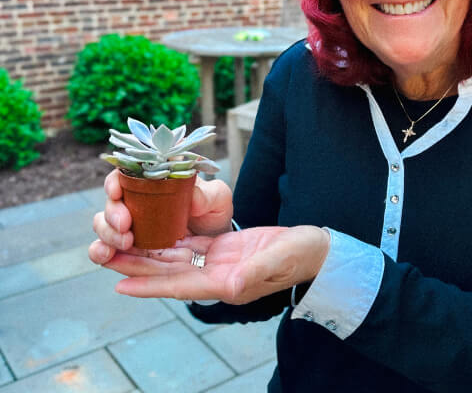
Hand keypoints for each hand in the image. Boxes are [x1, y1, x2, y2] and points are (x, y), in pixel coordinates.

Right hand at [89, 170, 232, 264]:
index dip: (117, 179)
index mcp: (155, 179)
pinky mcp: (128, 248)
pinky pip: (107, 248)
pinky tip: (106, 257)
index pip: (127, 172)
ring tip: (125, 243)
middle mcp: (137, 199)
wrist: (215, 245)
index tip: (117, 190)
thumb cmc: (213, 213)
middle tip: (126, 224)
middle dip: (113, 212)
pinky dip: (101, 251)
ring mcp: (130, 224)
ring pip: (104, 223)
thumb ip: (209, 195)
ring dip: (107, 233)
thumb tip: (191, 195)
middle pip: (112, 200)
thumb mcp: (219, 200)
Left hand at [99, 225, 329, 303]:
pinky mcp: (225, 247)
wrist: (315, 249)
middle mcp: (217, 276)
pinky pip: (191, 244)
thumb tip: (229, 288)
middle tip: (107, 258)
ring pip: (177, 258)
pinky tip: (154, 232)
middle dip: (140, 266)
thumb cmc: (302, 255)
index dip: (151, 285)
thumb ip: (254, 272)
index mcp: (228, 283)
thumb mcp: (280, 260)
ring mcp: (220, 262)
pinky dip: (171, 239)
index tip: (120, 284)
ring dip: (150, 252)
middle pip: (171, 272)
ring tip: (122, 245)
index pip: (181, 286)